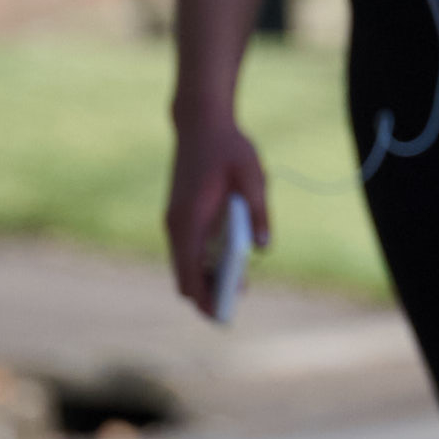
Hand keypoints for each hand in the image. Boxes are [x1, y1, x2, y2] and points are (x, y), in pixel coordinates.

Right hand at [165, 117, 270, 312]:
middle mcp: (176, 225)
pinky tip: (228, 263)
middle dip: (207, 294)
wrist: (200, 122)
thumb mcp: (252, 177)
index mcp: (189, 221)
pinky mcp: (180, 215)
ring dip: (206, 278)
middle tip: (234, 305)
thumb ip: (258, 212)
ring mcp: (175, 221)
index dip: (205, 298)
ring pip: (185, 264)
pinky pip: (188, 250)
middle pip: (184, 276)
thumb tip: (263, 248)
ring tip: (237, 287)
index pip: (190, 274)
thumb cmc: (228, 148)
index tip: (222, 316)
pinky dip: (203, 262)